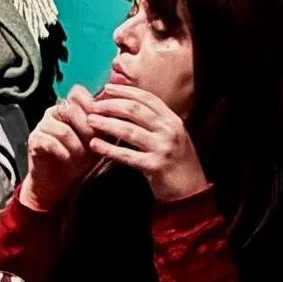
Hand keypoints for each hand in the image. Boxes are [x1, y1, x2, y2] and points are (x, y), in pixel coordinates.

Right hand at [19, 84, 98, 211]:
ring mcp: (42, 125)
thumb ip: (105, 125)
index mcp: (69, 108)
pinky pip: (48, 141)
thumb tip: (120, 111)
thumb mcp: (97, 142)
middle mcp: (54, 112)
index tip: (101, 122)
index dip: (91, 105)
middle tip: (93, 145)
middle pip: (71, 110)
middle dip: (86, 130)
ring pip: (62, 129)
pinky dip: (62, 152)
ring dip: (75, 145)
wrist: (59, 184)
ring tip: (81, 157)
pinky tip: (67, 160)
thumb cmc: (79, 160)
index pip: (78, 93)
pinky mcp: (34, 140)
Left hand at [86, 85, 209, 204]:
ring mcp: (163, 148)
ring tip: (90, 121)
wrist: (192, 193)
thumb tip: (127, 105)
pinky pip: (127, 155)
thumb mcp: (173, 136)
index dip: (126, 91)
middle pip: (135, 110)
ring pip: (129, 130)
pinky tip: (95, 144)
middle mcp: (169, 131)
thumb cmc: (178, 163)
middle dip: (111, 105)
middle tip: (93, 105)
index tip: (107, 88)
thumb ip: (155, 122)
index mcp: (173, 120)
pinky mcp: (155, 166)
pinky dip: (109, 149)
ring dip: (106, 123)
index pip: (147, 98)